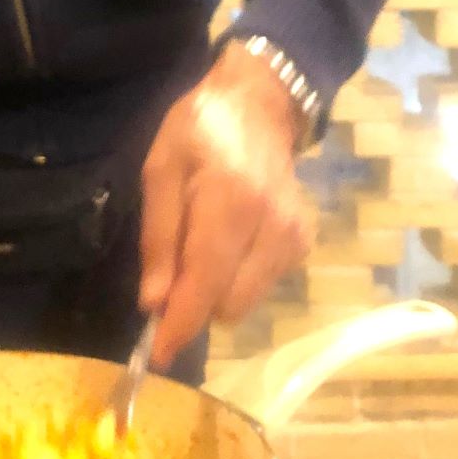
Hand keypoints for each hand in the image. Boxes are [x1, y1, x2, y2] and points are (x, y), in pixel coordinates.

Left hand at [139, 41, 314, 368]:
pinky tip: (231, 240)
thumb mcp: (161, 169)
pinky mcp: (304, 243)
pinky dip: (240, 277)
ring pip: (247, 300)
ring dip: (218, 290)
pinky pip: (263, 285)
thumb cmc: (199, 130)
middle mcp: (271, 226)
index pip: (205, 283)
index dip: (180, 325)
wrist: (260, 103)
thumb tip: (154, 303)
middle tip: (172, 273)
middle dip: (195, 302)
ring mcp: (294, 237)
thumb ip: (158, 238)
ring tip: (203, 242)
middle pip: (228, 305)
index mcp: (230, 202)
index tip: (156, 354)